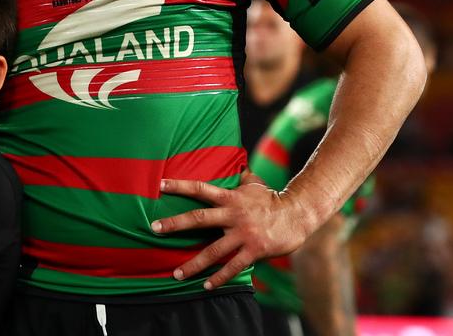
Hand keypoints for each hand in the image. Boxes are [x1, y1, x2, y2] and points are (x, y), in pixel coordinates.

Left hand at [153, 171, 314, 289]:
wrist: (298, 214)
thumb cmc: (273, 199)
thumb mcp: (254, 184)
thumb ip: (240, 178)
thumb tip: (234, 166)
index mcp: (231, 198)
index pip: (201, 189)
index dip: (180, 185)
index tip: (160, 184)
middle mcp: (234, 215)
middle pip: (199, 219)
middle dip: (175, 224)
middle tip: (154, 228)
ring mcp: (243, 234)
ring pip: (213, 250)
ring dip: (193, 264)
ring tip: (176, 274)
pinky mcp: (254, 250)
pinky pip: (233, 266)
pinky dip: (219, 277)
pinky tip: (206, 285)